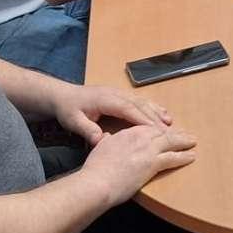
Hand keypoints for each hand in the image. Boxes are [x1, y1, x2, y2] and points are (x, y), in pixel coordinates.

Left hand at [52, 84, 172, 145]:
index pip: (129, 109)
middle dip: (155, 118)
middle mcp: (116, 94)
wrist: (63, 95)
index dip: (143, 120)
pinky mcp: (121, 95)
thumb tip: (100, 140)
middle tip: (169, 131)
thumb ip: (86, 129)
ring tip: (170, 122)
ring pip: (142, 101)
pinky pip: (140, 100)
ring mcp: (119, 93)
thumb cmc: (68, 109)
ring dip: (156, 111)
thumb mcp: (73, 121)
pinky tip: (161, 114)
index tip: (156, 131)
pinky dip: (152, 107)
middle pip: (140, 105)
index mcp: (106, 99)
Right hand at [81, 124, 196, 206]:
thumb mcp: (100, 147)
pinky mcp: (153, 164)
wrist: (97, 182)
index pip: (149, 127)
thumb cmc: (96, 168)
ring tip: (193, 142)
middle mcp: (140, 137)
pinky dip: (183, 157)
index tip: (167, 129)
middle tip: (185, 134)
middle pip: (163, 132)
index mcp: (128, 132)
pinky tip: (191, 156)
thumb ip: (107, 140)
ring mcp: (148, 150)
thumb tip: (106, 137)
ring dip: (184, 142)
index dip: (160, 129)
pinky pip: (172, 158)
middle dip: (175, 133)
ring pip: (171, 142)